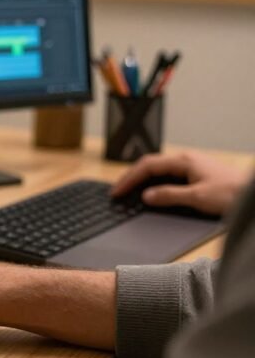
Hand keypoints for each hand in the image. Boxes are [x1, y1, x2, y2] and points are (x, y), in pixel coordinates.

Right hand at [111, 152, 249, 215]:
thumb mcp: (197, 198)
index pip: (147, 166)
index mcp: (183, 161)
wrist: (253, 194)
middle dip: (132, 177)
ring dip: (143, 179)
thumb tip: (146, 196)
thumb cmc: (231, 194)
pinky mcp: (198, 174)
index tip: (116, 191)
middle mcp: (186, 160)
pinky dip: (155, 182)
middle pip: (151, 164)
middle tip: (118, 190)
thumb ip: (169, 196)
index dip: (129, 179)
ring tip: (130, 191)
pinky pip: (170, 175)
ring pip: (160, 169)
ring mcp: (193, 166)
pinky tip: (153, 191)